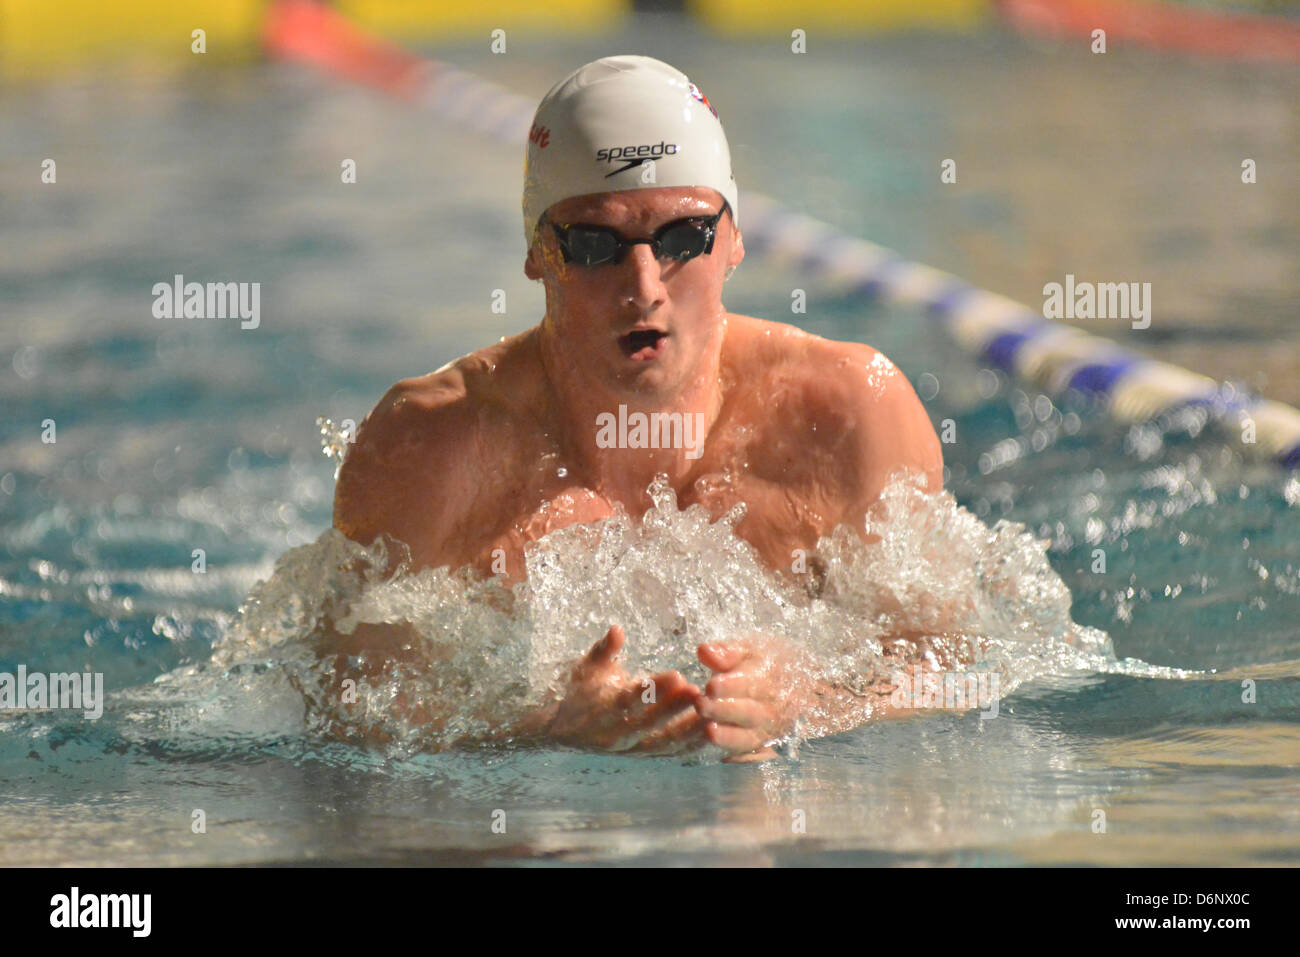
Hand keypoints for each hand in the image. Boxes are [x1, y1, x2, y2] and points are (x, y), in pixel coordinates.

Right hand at [543, 625, 705, 753]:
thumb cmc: (582, 689)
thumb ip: (604, 649)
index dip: (653, 689)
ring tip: (714, 713)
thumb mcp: (588, 666)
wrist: (565, 729)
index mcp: (602, 708)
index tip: (678, 675)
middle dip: (675, 708)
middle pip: (648, 723)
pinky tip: (712, 732)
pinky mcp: (643, 756)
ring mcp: (630, 748)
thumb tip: (617, 629)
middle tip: (700, 692)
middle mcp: (615, 733)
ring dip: (688, 730)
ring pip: (662, 743)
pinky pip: (669, 754)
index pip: (629, 699)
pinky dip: (690, 745)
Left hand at [695, 637, 813, 762]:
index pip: (748, 684)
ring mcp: (769, 731)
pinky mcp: (765, 749)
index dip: (729, 687)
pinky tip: (721, 755)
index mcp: (766, 678)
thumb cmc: (769, 665)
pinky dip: (739, 757)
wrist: (805, 689)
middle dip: (724, 710)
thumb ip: (727, 653)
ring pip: (750, 738)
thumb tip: (703, 650)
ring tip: (710, 732)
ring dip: (730, 737)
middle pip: (748, 712)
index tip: (710, 686)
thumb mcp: (751, 650)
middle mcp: (770, 707)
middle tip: (701, 705)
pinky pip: (753, 756)